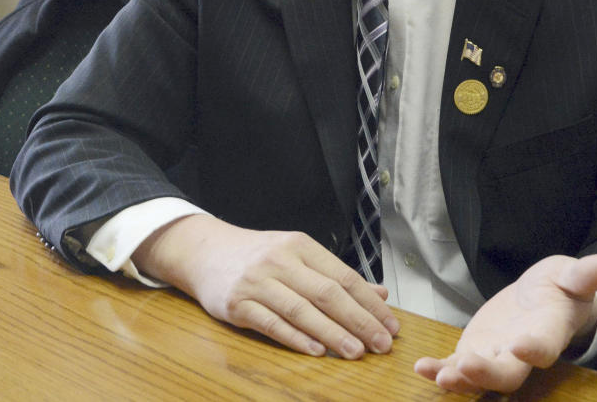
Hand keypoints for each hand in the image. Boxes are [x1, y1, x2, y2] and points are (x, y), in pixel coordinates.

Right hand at [132, 214, 398, 358]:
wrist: (206, 250)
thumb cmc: (259, 255)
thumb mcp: (297, 255)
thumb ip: (335, 275)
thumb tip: (379, 295)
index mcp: (300, 245)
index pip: (342, 275)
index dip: (369, 303)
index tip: (391, 326)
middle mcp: (280, 260)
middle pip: (326, 293)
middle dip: (358, 320)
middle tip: (382, 344)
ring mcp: (257, 282)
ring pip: (301, 310)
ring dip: (332, 333)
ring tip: (356, 352)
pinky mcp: (238, 304)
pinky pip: (271, 323)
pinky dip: (295, 338)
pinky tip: (317, 351)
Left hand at [414, 253, 596, 394]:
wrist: (542, 301)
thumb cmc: (561, 288)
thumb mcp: (571, 275)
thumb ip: (584, 275)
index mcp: (548, 331)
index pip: (544, 345)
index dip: (534, 349)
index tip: (521, 346)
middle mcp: (522, 353)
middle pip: (508, 374)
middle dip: (487, 374)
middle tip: (467, 367)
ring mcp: (497, 356)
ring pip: (479, 378)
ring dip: (459, 380)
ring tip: (438, 377)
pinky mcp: (475, 353)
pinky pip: (456, 368)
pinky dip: (440, 370)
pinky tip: (421, 368)